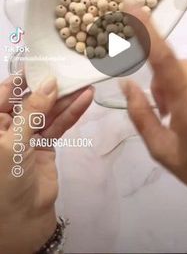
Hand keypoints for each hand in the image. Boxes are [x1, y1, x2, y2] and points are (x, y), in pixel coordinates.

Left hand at [0, 74, 92, 252]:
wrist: (21, 220)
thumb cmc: (5, 180)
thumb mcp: (14, 143)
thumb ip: (32, 111)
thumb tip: (50, 83)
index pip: (5, 92)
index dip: (23, 77)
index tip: (43, 61)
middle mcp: (9, 125)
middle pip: (30, 99)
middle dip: (50, 85)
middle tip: (69, 68)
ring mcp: (28, 135)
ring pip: (47, 111)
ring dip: (66, 98)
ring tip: (84, 81)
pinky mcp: (45, 144)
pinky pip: (58, 125)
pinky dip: (72, 113)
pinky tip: (85, 99)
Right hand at [121, 0, 186, 215]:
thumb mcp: (163, 152)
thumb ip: (141, 115)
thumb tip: (126, 83)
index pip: (165, 60)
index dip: (147, 30)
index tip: (132, 3)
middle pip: (175, 64)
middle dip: (163, 81)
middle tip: (166, 110)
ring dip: (180, 83)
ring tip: (185, 113)